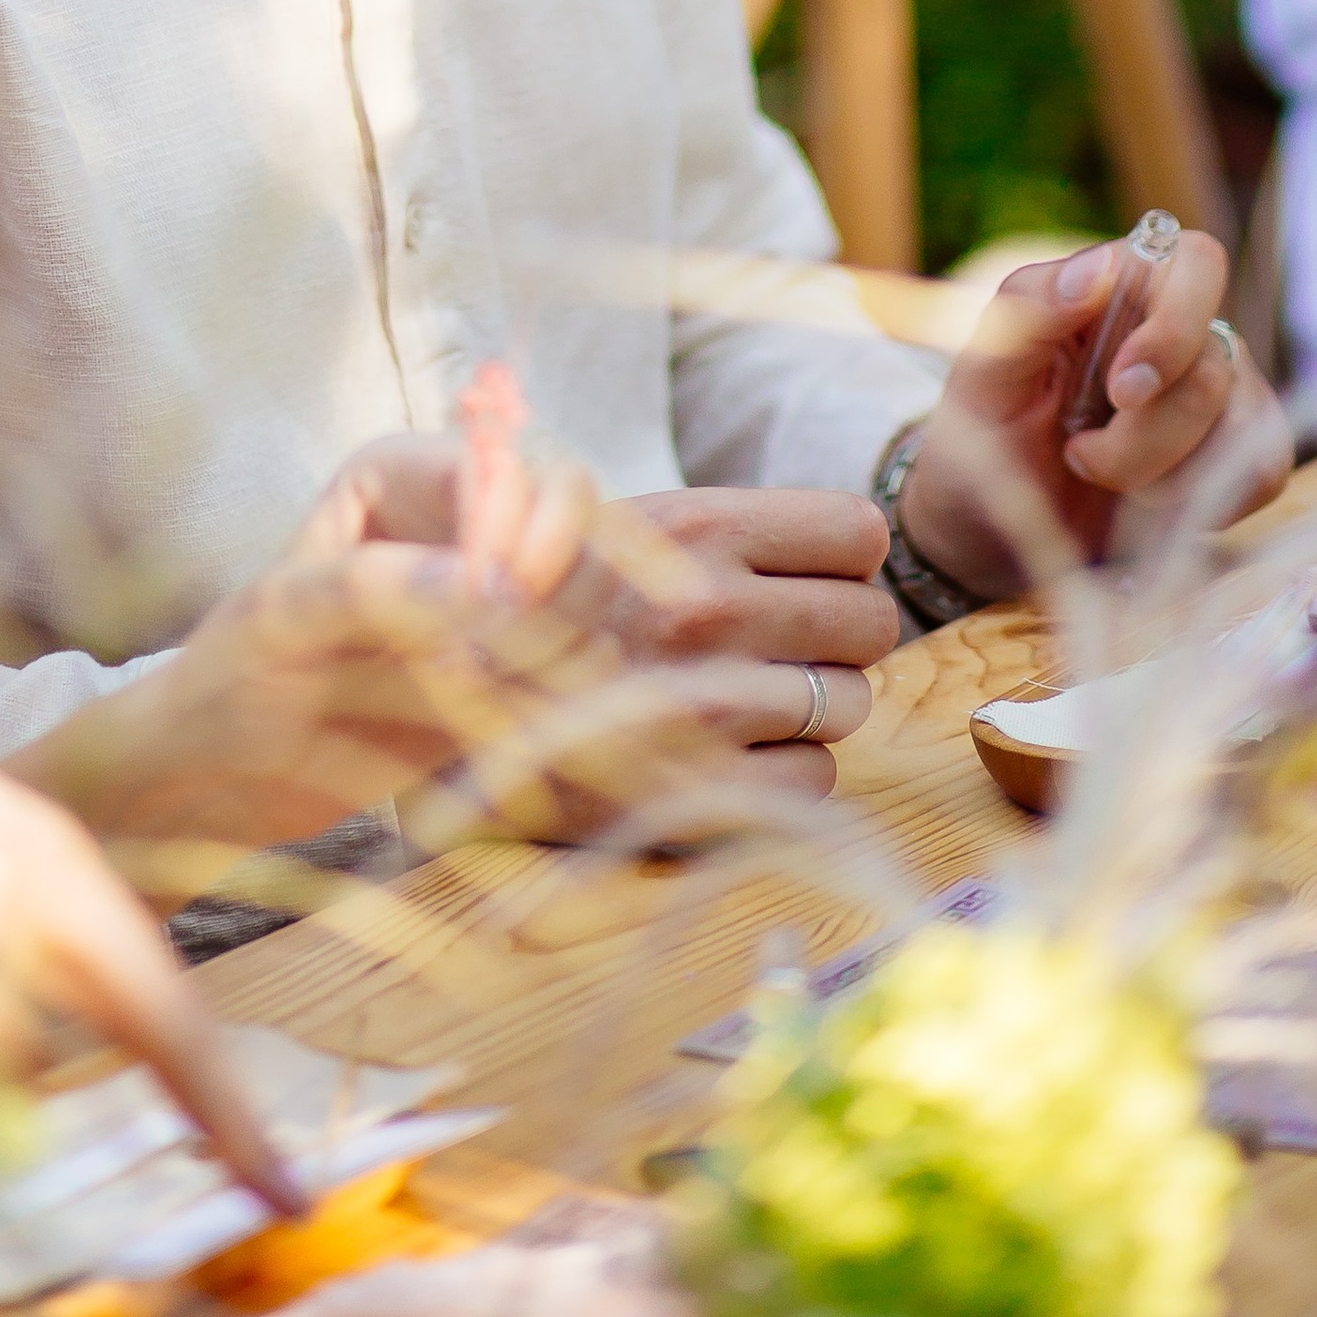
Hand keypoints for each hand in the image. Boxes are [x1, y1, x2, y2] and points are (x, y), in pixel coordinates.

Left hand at [12, 433, 595, 856]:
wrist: (217, 780)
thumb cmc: (228, 680)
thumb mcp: (281, 619)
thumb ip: (378, 589)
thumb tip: (492, 588)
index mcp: (400, 474)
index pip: (510, 471)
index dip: (521, 533)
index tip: (498, 606)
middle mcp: (459, 520)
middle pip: (572, 514)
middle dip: (560, 583)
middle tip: (489, 659)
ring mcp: (493, 597)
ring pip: (594, 589)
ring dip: (564, 645)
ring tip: (476, 696)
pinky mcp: (510, 673)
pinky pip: (582, 665)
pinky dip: (568, 695)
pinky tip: (505, 725)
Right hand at [502, 486, 895, 822]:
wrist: (446, 691)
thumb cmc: (555, 606)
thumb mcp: (628, 529)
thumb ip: (733, 534)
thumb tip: (863, 547)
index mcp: (696, 523)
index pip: (858, 532)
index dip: (841, 560)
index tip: (806, 578)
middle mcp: (709, 608)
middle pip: (870, 622)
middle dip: (836, 637)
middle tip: (781, 647)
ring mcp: (707, 704)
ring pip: (848, 705)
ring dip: (810, 710)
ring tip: (743, 701)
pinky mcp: (698, 792)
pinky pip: (814, 781)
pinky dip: (784, 775)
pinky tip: (728, 754)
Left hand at [897, 228, 1293, 600]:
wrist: (993, 530)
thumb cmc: (987, 432)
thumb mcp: (986, 368)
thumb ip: (1032, 306)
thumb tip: (1102, 266)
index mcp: (1121, 288)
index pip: (1197, 261)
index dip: (1173, 328)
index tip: (1122, 389)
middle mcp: (1182, 331)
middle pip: (1214, 365)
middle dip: (1145, 433)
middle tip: (1080, 456)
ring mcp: (1219, 393)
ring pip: (1241, 425)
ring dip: (1163, 475)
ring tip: (1101, 479)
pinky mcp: (1239, 454)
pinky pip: (1263, 470)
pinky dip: (1201, 500)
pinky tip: (1145, 505)